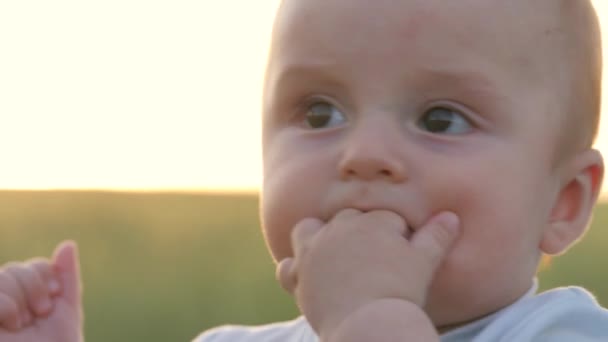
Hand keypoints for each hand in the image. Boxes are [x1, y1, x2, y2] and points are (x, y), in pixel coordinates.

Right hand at [0, 241, 82, 341]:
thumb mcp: (65, 314)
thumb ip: (66, 281)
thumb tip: (67, 244)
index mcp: (26, 300)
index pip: (32, 267)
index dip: (44, 276)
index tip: (53, 299)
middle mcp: (5, 304)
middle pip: (13, 269)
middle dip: (32, 288)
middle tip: (40, 314)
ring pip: (0, 277)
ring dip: (17, 298)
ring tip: (22, 324)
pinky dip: (3, 305)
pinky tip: (10, 323)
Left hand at [276, 209, 459, 338]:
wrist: (370, 322)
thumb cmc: (401, 291)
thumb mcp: (425, 262)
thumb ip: (437, 236)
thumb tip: (451, 216)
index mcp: (373, 220)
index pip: (384, 219)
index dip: (394, 236)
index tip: (399, 255)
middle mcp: (340, 227)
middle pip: (347, 221)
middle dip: (358, 235)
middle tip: (371, 262)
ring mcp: (315, 249)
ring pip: (309, 230)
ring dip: (317, 238)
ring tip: (332, 257)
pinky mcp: (299, 274)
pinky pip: (289, 266)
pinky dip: (295, 270)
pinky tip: (306, 277)